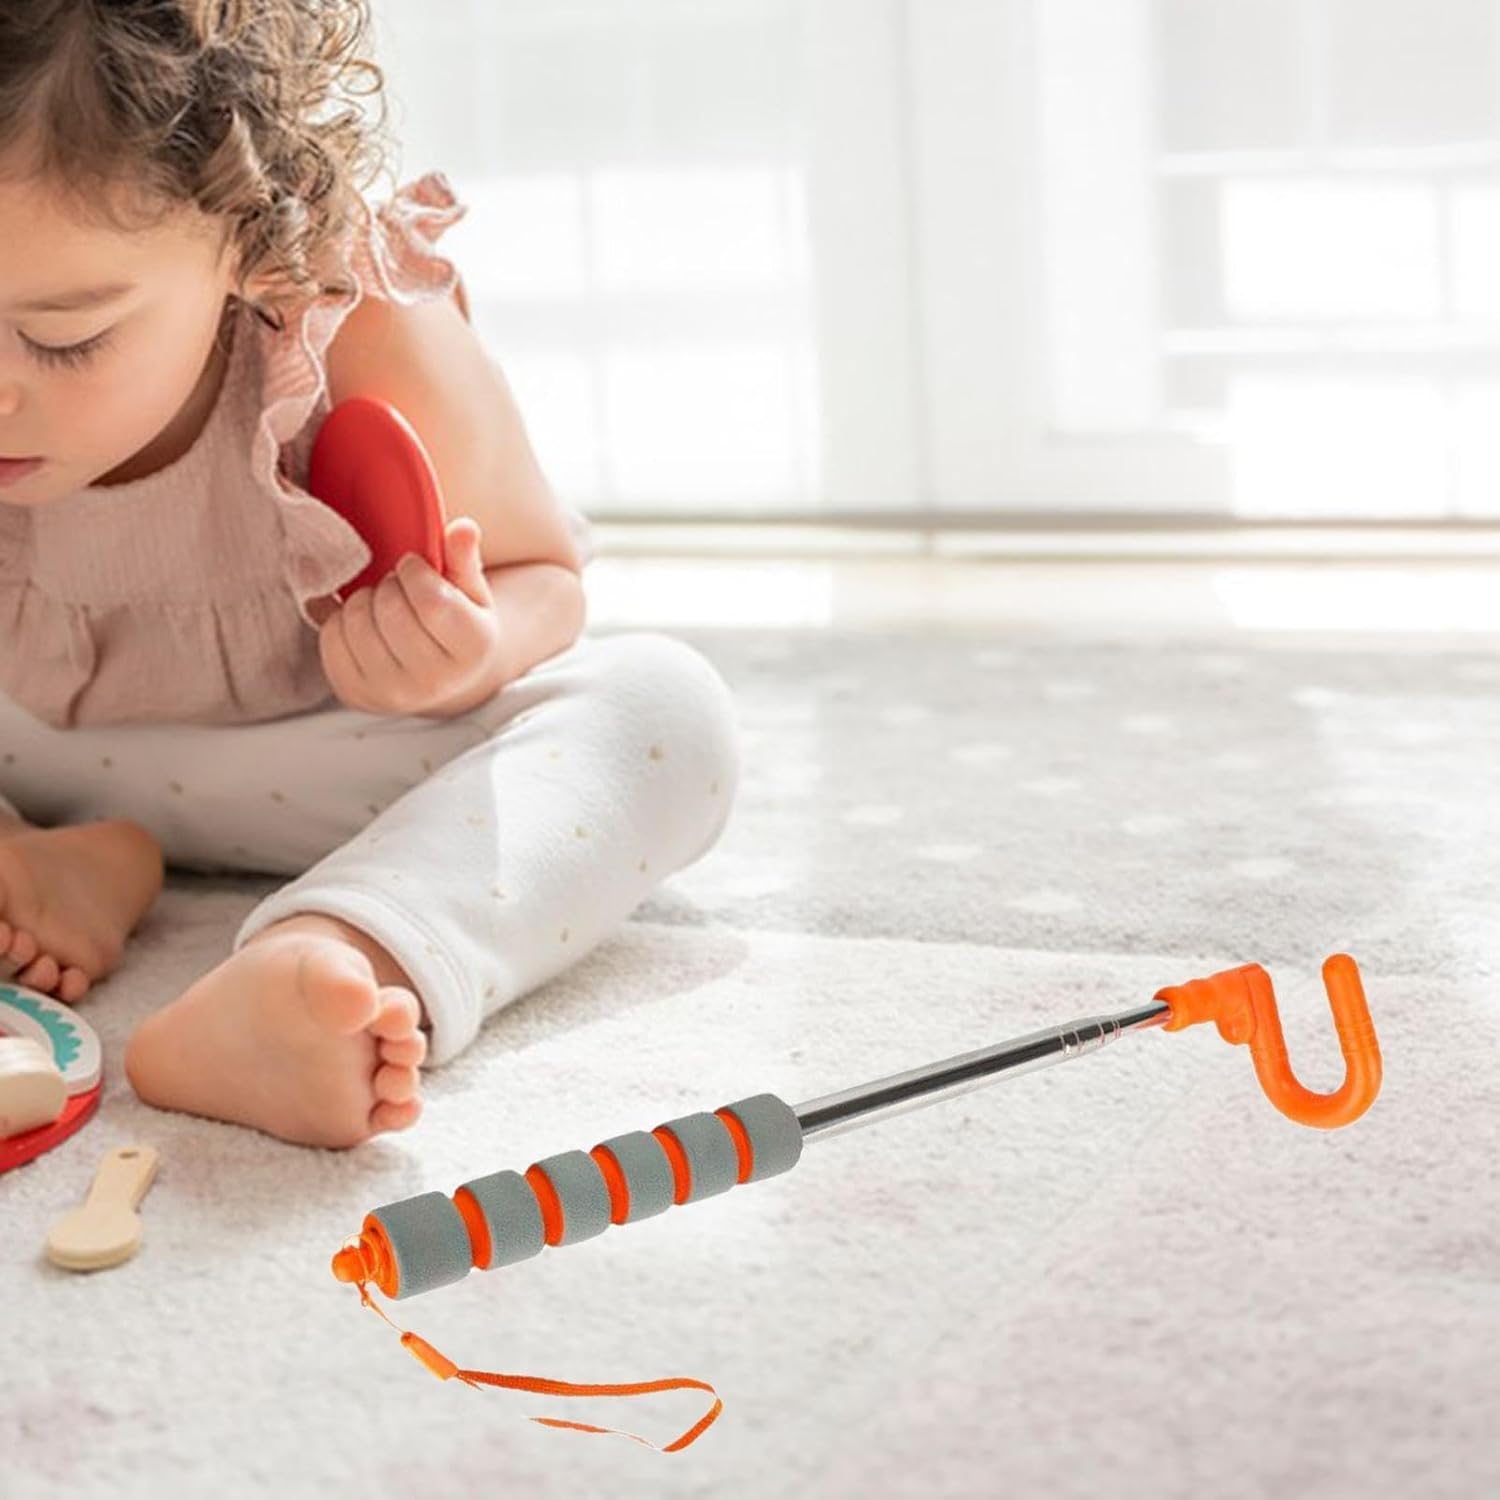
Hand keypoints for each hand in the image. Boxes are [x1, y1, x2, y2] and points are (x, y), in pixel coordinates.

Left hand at [310, 517, 509, 716]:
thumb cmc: (455, 623)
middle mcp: (436, 681)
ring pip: (357, 625)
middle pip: (391, 613)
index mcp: (473, 649)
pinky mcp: (358, 696)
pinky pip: (331, 642)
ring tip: (378, 602)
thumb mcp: (469, 590)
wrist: (440, 676)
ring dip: (361, 600)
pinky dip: (337, 621)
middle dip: (387, 585)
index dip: (414, 572)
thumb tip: (462, 528)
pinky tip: (359, 621)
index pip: (432, 601)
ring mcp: (394, 694)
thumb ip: (464, 557)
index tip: (412, 566)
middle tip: (394, 584)